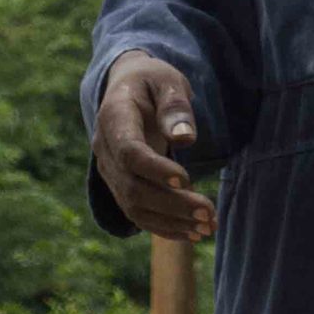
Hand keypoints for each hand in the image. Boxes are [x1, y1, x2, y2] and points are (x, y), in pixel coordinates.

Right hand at [92, 53, 215, 240]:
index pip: (128, 152)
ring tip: (207, 227)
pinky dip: (165, 227)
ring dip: (171, 222)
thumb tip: (185, 138)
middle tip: (208, 212)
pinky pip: (138, 213)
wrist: (128, 88)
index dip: (155, 169)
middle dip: (172, 204)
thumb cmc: (152, 81)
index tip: (186, 179)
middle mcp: (105, 149)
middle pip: (133, 187)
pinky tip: (193, 232)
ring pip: (135, 207)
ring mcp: (110, 171)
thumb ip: (175, 106)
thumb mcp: (167, 81)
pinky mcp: (121, 186)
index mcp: (113, 117)